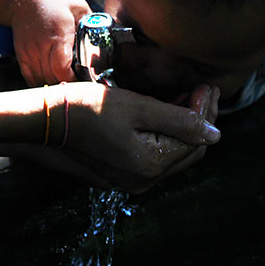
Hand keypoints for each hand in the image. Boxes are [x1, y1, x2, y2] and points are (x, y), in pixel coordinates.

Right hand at [10, 0, 90, 85]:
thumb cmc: (52, 0)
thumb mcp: (77, 6)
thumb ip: (90, 22)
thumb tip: (104, 34)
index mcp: (59, 35)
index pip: (62, 68)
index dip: (73, 80)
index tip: (84, 80)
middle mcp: (42, 46)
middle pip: (53, 78)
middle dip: (68, 85)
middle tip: (80, 84)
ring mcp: (30, 53)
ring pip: (42, 81)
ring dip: (56, 85)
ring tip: (68, 83)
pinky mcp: (22, 56)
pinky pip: (31, 79)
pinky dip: (42, 84)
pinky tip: (53, 81)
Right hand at [60, 82, 220, 193]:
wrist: (48, 119)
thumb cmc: (88, 107)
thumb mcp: (137, 107)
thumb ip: (179, 120)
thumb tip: (216, 134)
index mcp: (150, 165)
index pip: (195, 140)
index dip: (205, 112)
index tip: (207, 85)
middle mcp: (144, 180)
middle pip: (187, 150)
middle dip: (199, 119)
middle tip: (203, 89)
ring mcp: (132, 180)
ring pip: (173, 153)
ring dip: (183, 126)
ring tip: (187, 96)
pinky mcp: (122, 173)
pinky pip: (155, 155)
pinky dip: (165, 135)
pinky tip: (166, 112)